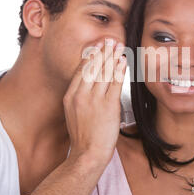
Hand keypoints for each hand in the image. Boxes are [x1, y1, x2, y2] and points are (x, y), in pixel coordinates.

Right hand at [63, 38, 126, 162]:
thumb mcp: (72, 113)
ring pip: (104, 73)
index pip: (81, 70)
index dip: (91, 56)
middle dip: (103, 51)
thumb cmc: (82, 136)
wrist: (88, 154)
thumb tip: (88, 82)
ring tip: (118, 47)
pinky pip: (115, 83)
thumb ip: (78, 96)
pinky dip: (119, 70)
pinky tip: (122, 62)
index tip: (97, 46)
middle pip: (93, 67)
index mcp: (70, 96)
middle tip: (110, 40)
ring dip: (112, 57)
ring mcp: (95, 100)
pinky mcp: (108, 106)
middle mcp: (81, 95)